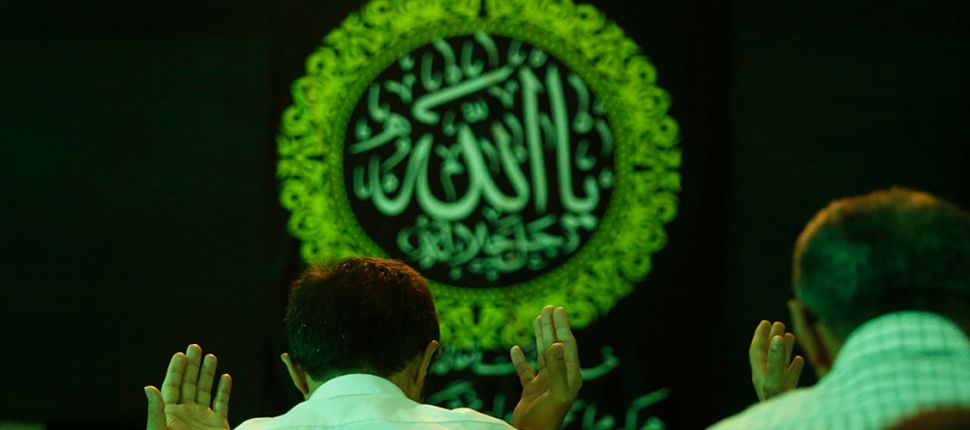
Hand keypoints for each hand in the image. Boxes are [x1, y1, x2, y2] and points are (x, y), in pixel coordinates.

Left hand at [145, 344, 232, 429]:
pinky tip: (225, 377)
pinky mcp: (218, 424)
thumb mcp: (159, 429)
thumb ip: (155, 409)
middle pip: (188, 384)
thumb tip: (148, 388)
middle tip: (194, 347)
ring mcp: (203, 418)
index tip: (180, 354)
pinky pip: (222, 403)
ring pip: (205, 391)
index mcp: (170, 414)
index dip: (175, 370)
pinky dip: (224, 390)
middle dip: (192, 365)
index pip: (172, 386)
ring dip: (207, 373)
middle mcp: (186, 413)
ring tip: (210, 356)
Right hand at [509, 306, 581, 429]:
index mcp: (570, 376)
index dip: (562, 326)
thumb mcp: (555, 393)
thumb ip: (558, 368)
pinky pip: (525, 370)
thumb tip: (558, 344)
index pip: (567, 345)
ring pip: (542, 354)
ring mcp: (544, 383)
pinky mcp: (531, 391)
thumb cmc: (547, 418)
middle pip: (556, 345)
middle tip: (548, 308)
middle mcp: (559, 377)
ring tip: (537, 319)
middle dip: (552, 326)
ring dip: (540, 337)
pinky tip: (515, 349)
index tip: (558, 309)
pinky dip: (520, 359)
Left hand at [749, 320, 803, 400]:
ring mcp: (777, 387)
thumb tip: (776, 337)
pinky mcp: (788, 395)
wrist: (787, 424)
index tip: (766, 322)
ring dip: (784, 350)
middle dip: (772, 339)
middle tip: (779, 324)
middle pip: (768, 354)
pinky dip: (793, 366)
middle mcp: (767, 379)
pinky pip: (789, 377)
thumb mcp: (776, 380)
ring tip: (790, 336)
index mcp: (760, 374)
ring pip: (779, 364)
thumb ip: (776, 360)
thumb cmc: (779, 404)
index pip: (757, 350)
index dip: (760, 336)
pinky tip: (799, 360)